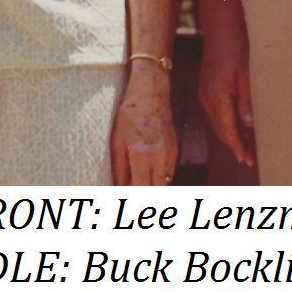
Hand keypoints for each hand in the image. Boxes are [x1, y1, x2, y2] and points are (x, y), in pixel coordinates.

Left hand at [110, 66, 176, 185]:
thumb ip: (119, 170)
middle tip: (130, 193)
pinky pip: (169, 172)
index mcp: (141, 154)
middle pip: (154, 189)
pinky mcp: (175, 149)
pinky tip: (147, 170)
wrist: (150, 93)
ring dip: (151, 186)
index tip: (124, 198)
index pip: (140, 189)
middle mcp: (159, 156)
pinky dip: (158, 176)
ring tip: (137, 181)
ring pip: (163, 183)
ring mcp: (170, 153)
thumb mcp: (116, 142)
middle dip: (142, 195)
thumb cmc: (129, 115)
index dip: (132, 197)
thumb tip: (118, 189)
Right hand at [197, 25, 255, 167]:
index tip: (246, 159)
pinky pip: (217, 112)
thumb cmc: (237, 48)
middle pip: (220, 129)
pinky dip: (227, 123)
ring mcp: (205, 93)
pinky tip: (238, 126)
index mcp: (217, 96)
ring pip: (218, 122)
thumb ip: (247, 101)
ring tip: (247, 147)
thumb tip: (248, 125)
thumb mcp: (247, 75)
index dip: (237, 146)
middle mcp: (207, 98)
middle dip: (234, 145)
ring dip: (231, 135)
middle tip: (249, 159)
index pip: (227, 129)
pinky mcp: (207, 89)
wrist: (221, 29)